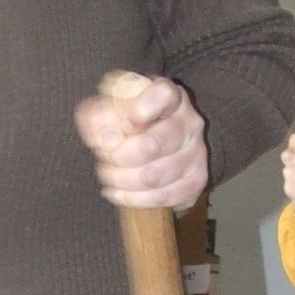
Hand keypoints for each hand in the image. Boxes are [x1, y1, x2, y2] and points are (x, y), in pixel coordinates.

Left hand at [76, 73, 208, 210]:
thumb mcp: (111, 110)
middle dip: (118, 157)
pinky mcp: (195, 181)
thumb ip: (98, 116)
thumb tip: (103, 136)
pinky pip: (161, 197)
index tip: (122, 125)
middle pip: (151, 145)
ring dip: (121, 179)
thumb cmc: (132, 123)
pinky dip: (133, 199)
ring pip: (152, 177)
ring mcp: (196, 153)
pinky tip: (118, 192)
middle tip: (105, 157)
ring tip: (108, 174)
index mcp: (171, 96)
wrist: (157, 143)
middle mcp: (189, 123)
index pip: (162, 96)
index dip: (138, 111)